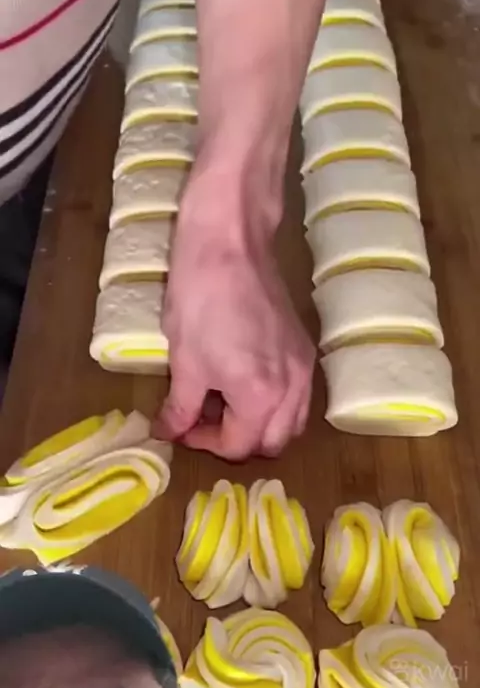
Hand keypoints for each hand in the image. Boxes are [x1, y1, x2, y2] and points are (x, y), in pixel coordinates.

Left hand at [152, 166, 314, 460]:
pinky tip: (243, 382)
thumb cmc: (200, 299)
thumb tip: (170, 432)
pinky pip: (297, 396)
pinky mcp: (304, 347)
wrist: (229, 242)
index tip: (179, 428)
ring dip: (259, 426)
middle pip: (272, 443)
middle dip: (236, 441)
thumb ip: (181, 407)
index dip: (203, 444)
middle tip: (201, 423)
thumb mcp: (183, 360)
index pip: (238, 446)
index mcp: (261, 398)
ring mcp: (304, 368)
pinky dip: (273, 404)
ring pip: (290, 422)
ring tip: (222, 404)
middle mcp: (294, 390)